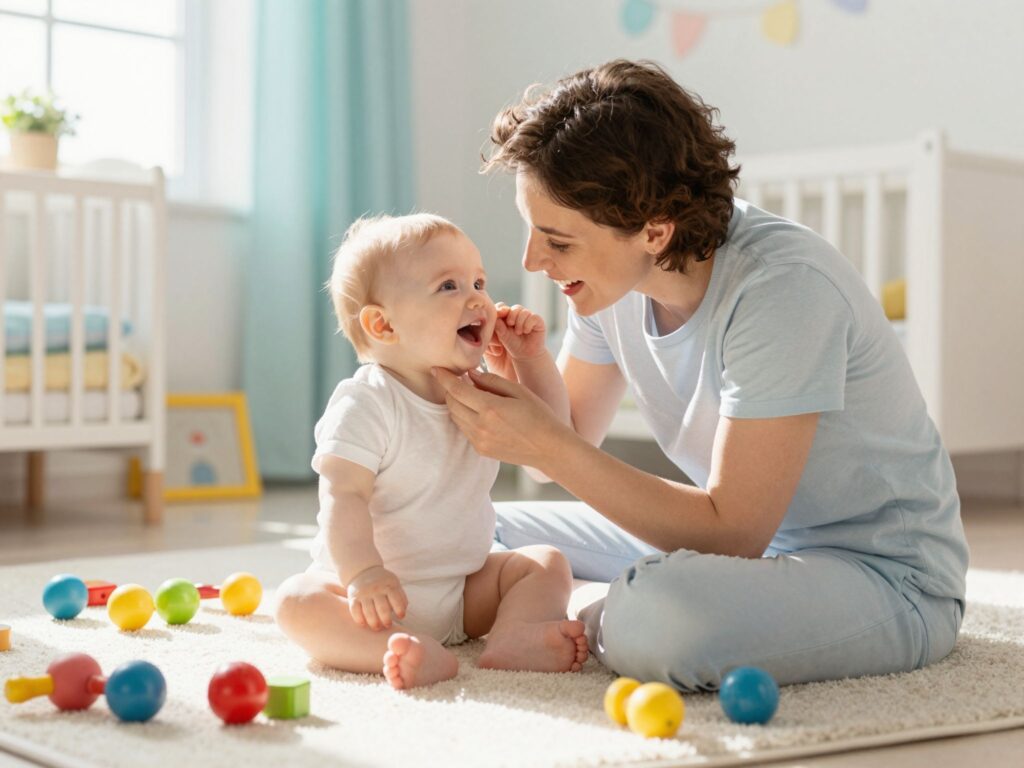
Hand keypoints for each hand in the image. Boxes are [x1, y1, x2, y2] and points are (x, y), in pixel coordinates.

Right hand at [346, 565, 407, 630]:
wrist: (362, 571)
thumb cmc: (383, 583)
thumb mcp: (394, 583)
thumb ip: (401, 596)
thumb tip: (403, 612)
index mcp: (388, 586)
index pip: (396, 599)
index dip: (399, 610)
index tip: (401, 616)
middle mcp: (376, 589)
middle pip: (382, 608)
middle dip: (386, 620)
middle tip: (388, 625)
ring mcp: (364, 593)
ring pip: (368, 611)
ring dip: (373, 622)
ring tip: (377, 627)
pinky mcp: (353, 597)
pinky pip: (355, 610)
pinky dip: (359, 619)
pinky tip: (363, 624)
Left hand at [432, 366, 572, 467]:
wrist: (549, 449)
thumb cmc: (539, 415)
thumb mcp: (518, 391)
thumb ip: (491, 381)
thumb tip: (470, 374)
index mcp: (490, 408)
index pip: (456, 390)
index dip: (444, 377)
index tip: (436, 368)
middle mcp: (480, 426)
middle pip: (451, 404)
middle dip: (450, 390)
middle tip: (458, 380)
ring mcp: (479, 441)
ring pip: (455, 417)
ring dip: (457, 404)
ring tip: (469, 394)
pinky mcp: (481, 450)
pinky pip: (464, 429)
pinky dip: (464, 417)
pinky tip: (478, 411)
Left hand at [484, 303, 546, 381]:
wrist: (526, 355)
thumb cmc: (513, 345)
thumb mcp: (503, 336)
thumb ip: (499, 327)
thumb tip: (496, 317)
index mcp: (508, 316)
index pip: (504, 307)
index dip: (501, 309)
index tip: (499, 314)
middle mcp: (519, 314)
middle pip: (515, 308)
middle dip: (511, 315)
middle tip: (510, 324)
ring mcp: (529, 317)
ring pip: (524, 312)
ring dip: (519, 322)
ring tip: (518, 332)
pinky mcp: (538, 320)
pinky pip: (533, 317)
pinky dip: (528, 324)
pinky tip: (526, 331)